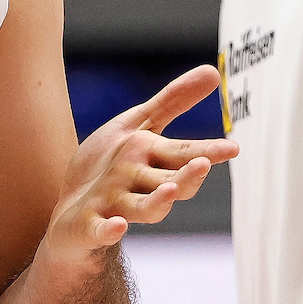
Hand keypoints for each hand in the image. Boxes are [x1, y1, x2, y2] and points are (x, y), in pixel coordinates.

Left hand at [42, 67, 237, 269]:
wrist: (69, 213)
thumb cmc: (108, 168)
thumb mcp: (138, 127)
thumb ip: (173, 102)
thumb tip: (213, 72)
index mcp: (152, 161)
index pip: (184, 154)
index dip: (208, 152)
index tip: (233, 148)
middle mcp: (139, 186)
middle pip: (170, 182)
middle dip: (187, 177)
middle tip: (203, 164)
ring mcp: (115, 207)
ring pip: (143, 208)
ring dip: (158, 202)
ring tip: (171, 189)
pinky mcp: (89, 225)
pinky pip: (100, 230)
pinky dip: (109, 231)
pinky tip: (117, 226)